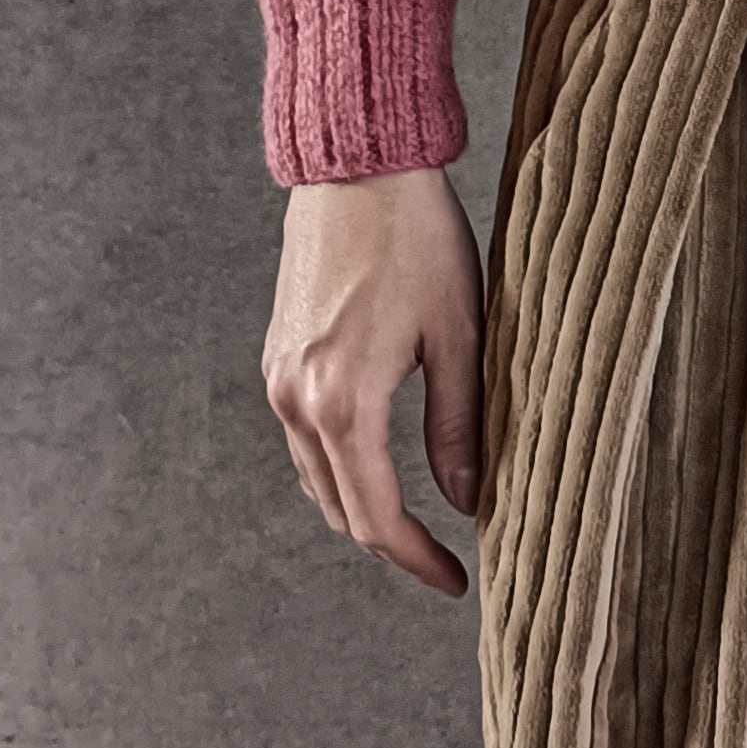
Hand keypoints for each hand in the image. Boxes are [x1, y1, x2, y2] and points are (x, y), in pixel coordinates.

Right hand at [260, 163, 484, 597]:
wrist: (358, 167)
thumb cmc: (418, 238)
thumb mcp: (458, 333)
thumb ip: (460, 424)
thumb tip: (468, 499)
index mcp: (343, 401)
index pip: (375, 516)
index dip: (416, 559)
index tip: (456, 580)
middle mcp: (296, 398)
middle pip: (339, 507)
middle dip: (390, 542)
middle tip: (443, 560)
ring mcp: (278, 377)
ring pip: (316, 476)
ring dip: (360, 506)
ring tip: (417, 520)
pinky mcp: (278, 355)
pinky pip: (302, 438)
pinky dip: (338, 465)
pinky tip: (377, 463)